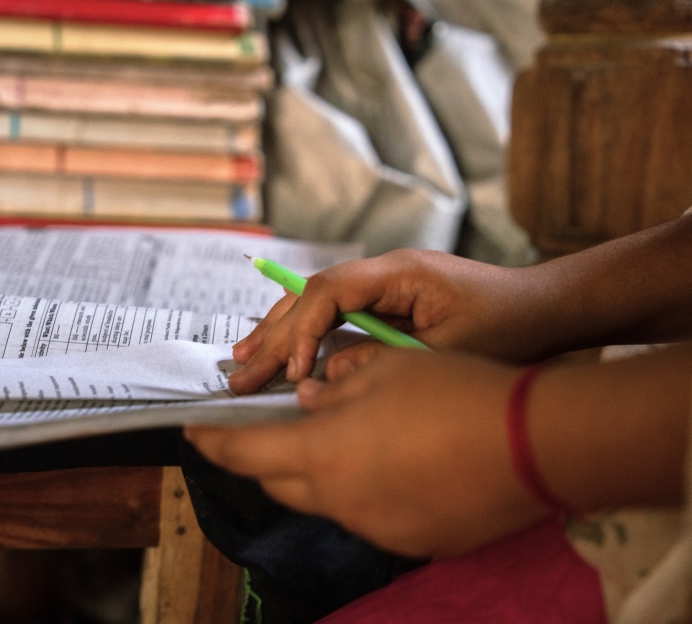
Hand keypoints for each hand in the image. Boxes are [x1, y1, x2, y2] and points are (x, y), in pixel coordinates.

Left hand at [188, 349, 547, 558]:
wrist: (534, 444)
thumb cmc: (453, 393)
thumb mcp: (386, 371)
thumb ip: (336, 387)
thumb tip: (310, 399)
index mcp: (322, 452)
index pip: (245, 453)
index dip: (213, 442)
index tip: (192, 432)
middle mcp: (338, 499)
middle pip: (278, 481)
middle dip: (262, 457)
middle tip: (264, 430)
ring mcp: (374, 527)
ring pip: (322, 499)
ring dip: (315, 471)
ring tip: (341, 439)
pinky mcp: (409, 540)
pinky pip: (364, 513)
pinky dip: (358, 487)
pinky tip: (389, 463)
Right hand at [229, 250, 546, 394]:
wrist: (543, 309)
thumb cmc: (508, 327)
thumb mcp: (448, 351)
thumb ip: (385, 359)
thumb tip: (329, 371)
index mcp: (398, 273)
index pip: (329, 291)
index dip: (303, 330)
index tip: (291, 371)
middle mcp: (383, 271)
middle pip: (311, 294)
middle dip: (274, 334)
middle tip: (239, 370)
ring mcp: (382, 284)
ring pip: (315, 302)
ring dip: (280, 331)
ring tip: (242, 360)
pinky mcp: (386, 301)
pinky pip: (334, 314)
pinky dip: (305, 335)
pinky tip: (282, 354)